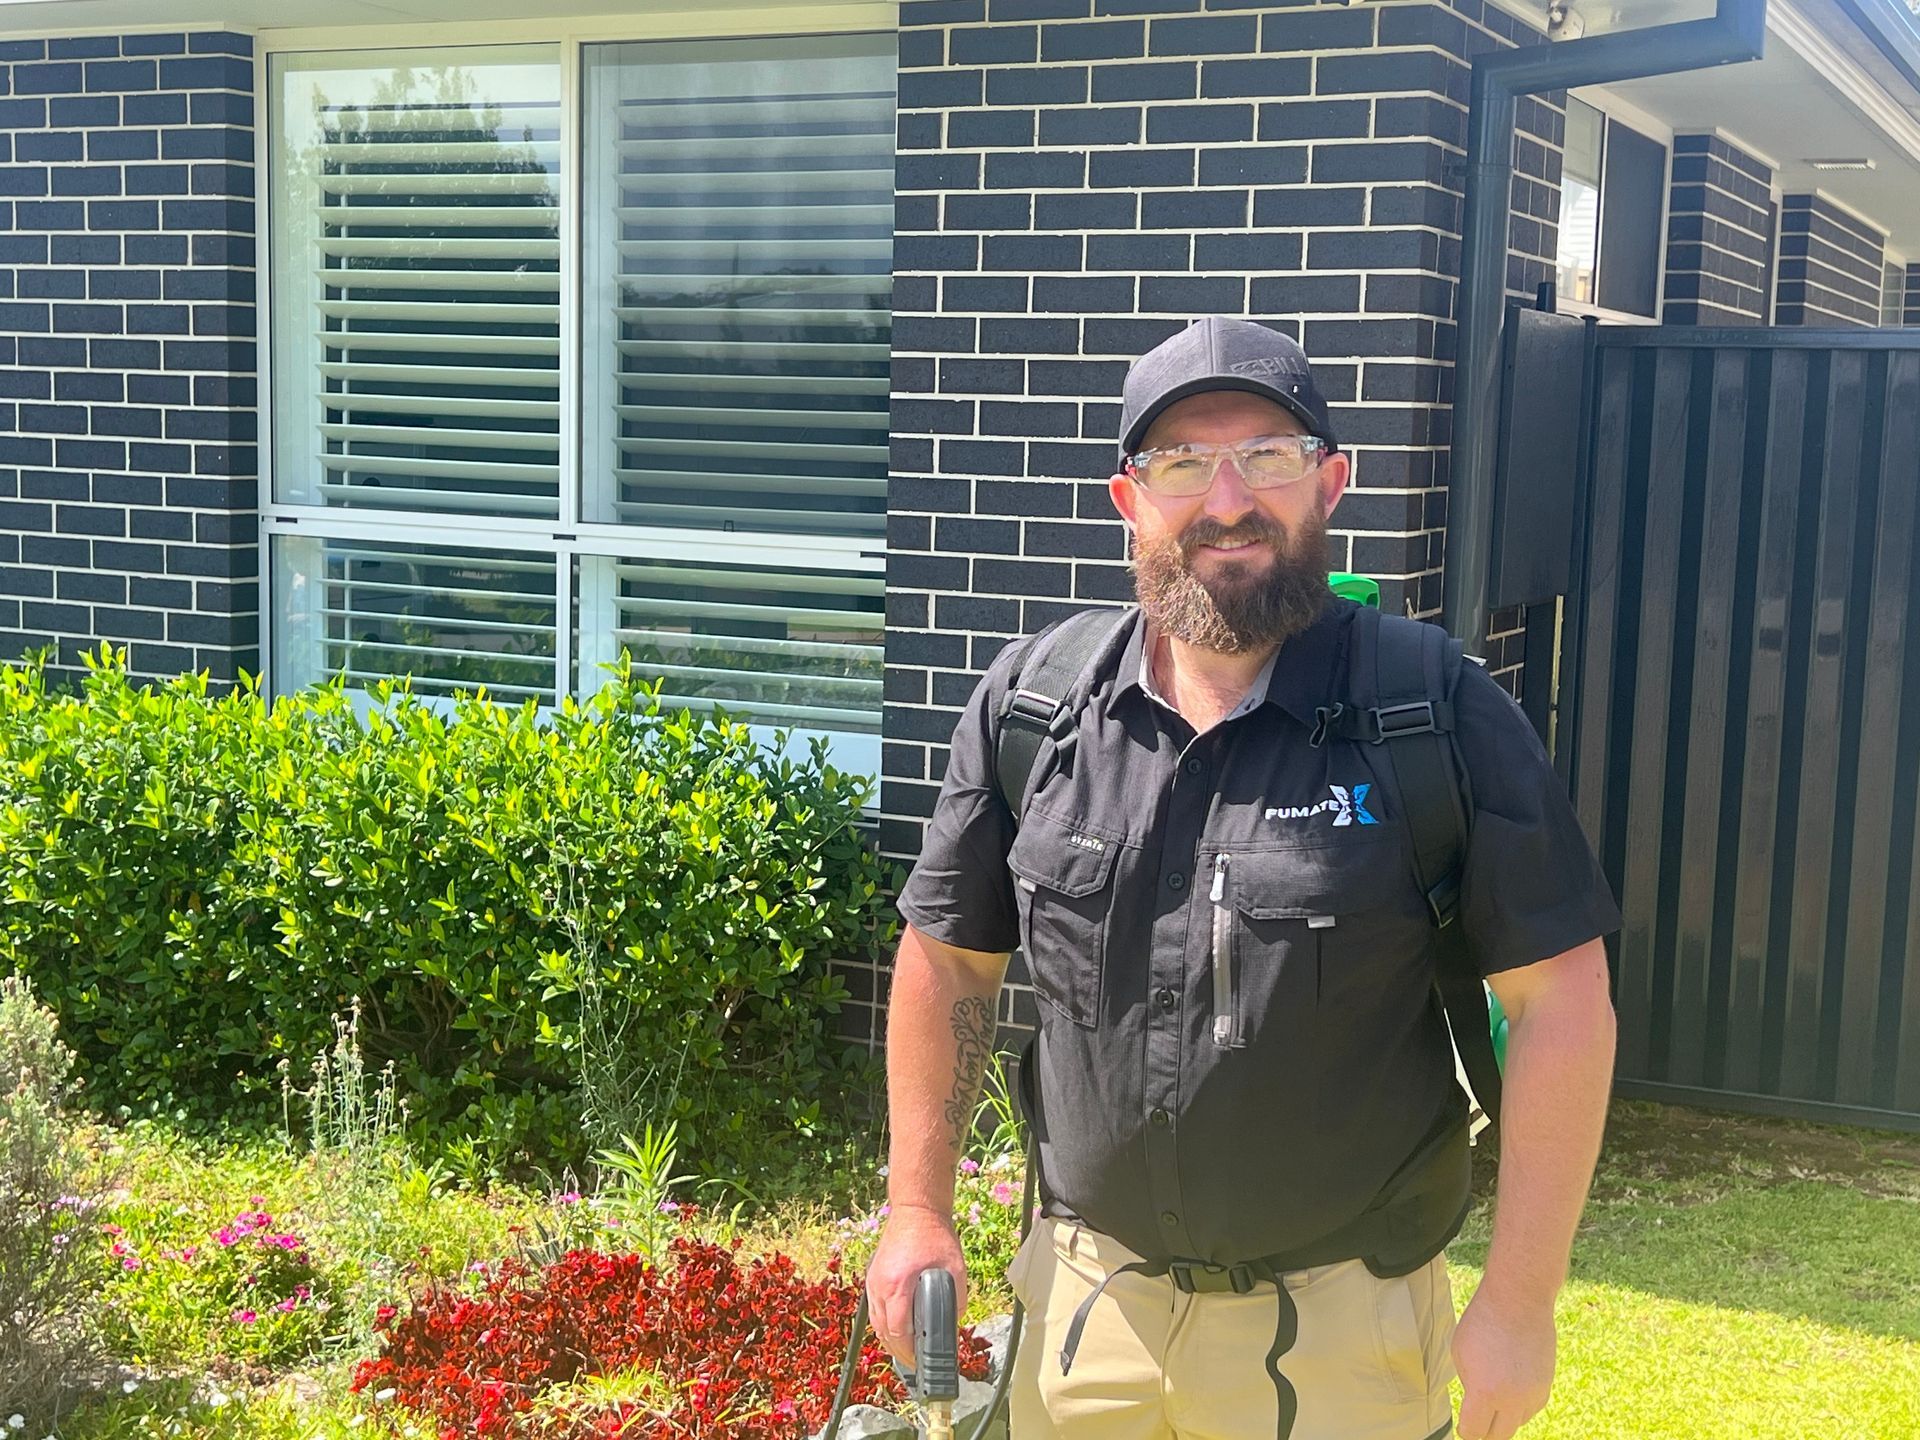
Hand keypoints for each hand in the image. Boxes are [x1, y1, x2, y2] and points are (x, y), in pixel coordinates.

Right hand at [865, 1202, 968, 1368]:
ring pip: (875, 1322)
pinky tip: (896, 1330)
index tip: (919, 1360)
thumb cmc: (935, 1236)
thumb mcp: (955, 1267)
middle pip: (882, 1331)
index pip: (897, 1330)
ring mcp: (873, 1281)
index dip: (908, 1351)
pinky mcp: (872, 1276)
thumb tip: (955, 1323)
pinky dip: (883, 1324)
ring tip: (906, 1351)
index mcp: (898, 1285)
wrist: (915, 1210)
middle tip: (915, 1362)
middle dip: (898, 1351)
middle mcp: (880, 1285)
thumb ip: (957, 1298)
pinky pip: (874, 1309)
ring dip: (889, 1340)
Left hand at [1452, 1288, 1556, 1439]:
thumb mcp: (1460, 1353)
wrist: (1519, 1301)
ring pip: (1517, 1422)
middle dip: (1485, 1432)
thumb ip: (1468, 1385)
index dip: (1465, 1429)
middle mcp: (1512, 1400)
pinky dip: (1520, 1406)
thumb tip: (1475, 1402)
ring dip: (1504, 1418)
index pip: (1473, 1431)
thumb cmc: (1483, 1322)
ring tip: (1493, 1403)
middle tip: (1477, 1423)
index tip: (1463, 1425)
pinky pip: (1532, 1408)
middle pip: (1498, 1435)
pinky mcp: (1546, 1385)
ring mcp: (1533, 1394)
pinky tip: (1511, 1394)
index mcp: (1485, 1393)